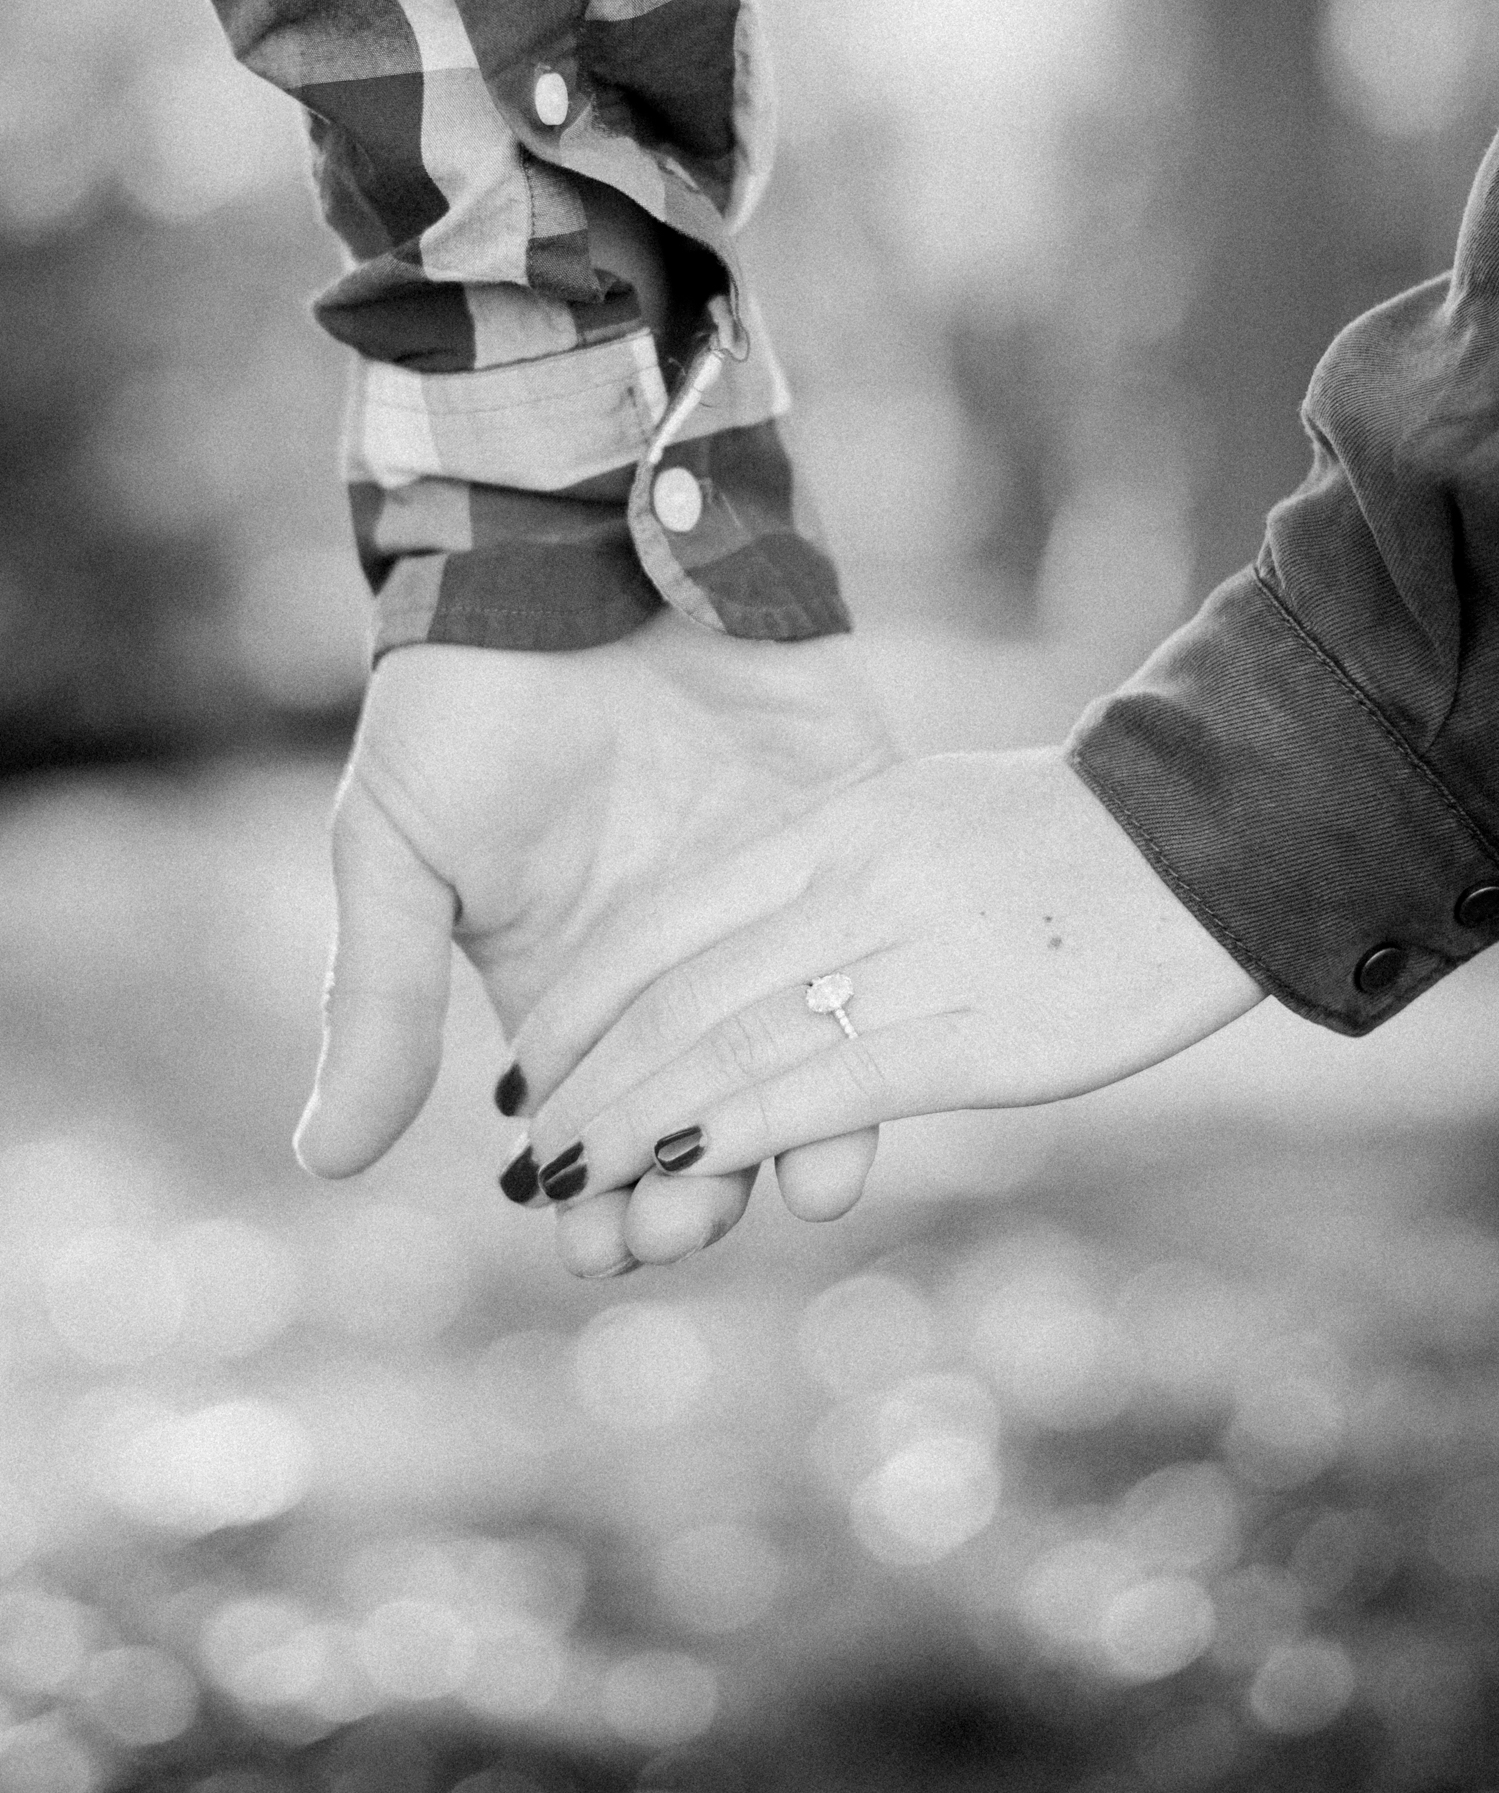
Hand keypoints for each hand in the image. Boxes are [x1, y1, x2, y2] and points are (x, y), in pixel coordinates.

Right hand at [293, 610, 897, 1273]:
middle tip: (680, 1223)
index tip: (593, 1245)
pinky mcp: (854, 830)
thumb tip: (325, 1161)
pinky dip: (877, 1019)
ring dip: (792, 1135)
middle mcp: (686, 965)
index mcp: (574, 986)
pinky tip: (869, 1086)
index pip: (599, 1129)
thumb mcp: (395, 850)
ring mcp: (777, 901)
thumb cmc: (463, 701)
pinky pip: (878, 945)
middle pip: (706, 1118)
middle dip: (693, 1190)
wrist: (563, 548)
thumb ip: (374, 998)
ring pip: (804, 1057)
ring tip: (778, 1188)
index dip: (598, 1199)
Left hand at [513, 749, 1267, 1198]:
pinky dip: (732, 1130)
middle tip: (523, 1153)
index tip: (525, 1066)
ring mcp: (907, 955)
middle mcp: (850, 882)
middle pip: (677, 992)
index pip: (662, 921)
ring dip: (632, 1124)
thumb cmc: (1062, 840)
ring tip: (566, 1186)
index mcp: (832, 824)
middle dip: (585, 1080)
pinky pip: (822, 1086)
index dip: (578, 1002)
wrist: (1204, 840)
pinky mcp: (969, 1035)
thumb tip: (737, 956)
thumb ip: (823, 877)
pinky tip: (673, 1171)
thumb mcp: (917, 819)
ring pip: (730, 1045)